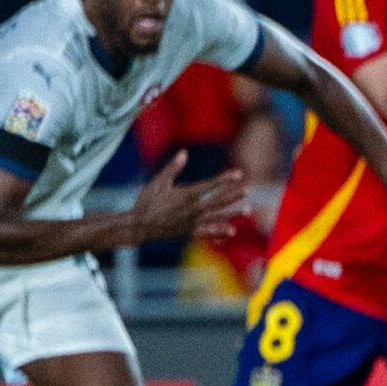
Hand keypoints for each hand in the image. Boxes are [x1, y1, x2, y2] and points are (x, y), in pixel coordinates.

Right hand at [130, 153, 248, 242]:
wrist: (138, 226)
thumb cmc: (147, 202)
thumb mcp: (158, 182)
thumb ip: (172, 168)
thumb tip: (184, 152)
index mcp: (186, 195)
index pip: (210, 186)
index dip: (224, 179)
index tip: (238, 174)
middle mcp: (192, 210)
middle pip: (217, 201)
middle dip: (233, 195)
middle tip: (247, 190)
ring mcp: (192, 223)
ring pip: (216, 217)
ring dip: (232, 213)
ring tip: (248, 210)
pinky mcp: (188, 233)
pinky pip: (207, 233)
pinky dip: (219, 232)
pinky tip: (232, 231)